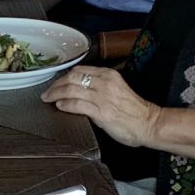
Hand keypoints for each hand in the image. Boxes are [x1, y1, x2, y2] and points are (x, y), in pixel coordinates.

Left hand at [41, 65, 158, 147]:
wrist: (148, 123)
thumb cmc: (134, 110)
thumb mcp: (117, 89)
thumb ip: (99, 87)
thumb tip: (79, 92)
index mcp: (108, 75)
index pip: (79, 70)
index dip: (63, 77)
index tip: (56, 83)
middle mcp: (105, 82)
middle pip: (72, 78)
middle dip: (55, 85)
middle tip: (47, 92)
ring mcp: (103, 97)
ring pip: (71, 90)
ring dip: (56, 94)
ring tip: (48, 98)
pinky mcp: (101, 112)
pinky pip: (77, 105)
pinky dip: (65, 104)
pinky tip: (59, 106)